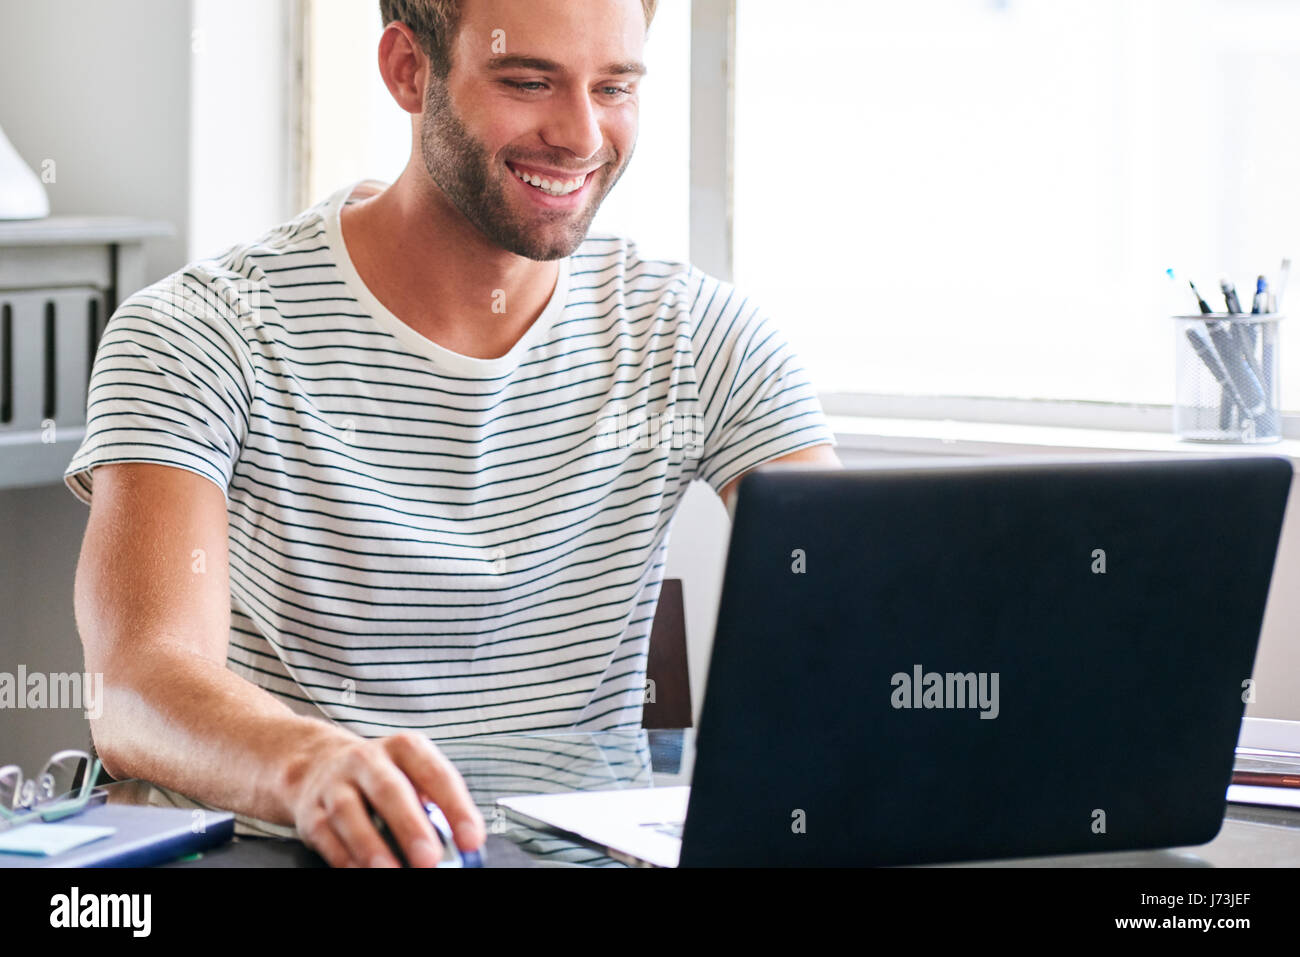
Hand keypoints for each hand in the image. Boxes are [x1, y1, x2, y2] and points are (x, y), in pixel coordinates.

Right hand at [287, 730, 484, 867]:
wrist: (316, 763)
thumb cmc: (379, 775)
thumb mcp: (410, 775)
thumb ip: (434, 807)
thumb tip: (457, 847)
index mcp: (404, 748)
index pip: (436, 774)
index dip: (456, 807)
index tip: (471, 839)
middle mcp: (367, 760)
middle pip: (389, 790)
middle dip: (411, 827)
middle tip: (430, 859)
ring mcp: (335, 784)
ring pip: (350, 813)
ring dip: (371, 846)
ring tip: (391, 871)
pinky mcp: (310, 811)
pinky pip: (325, 835)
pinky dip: (344, 857)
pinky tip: (360, 871)